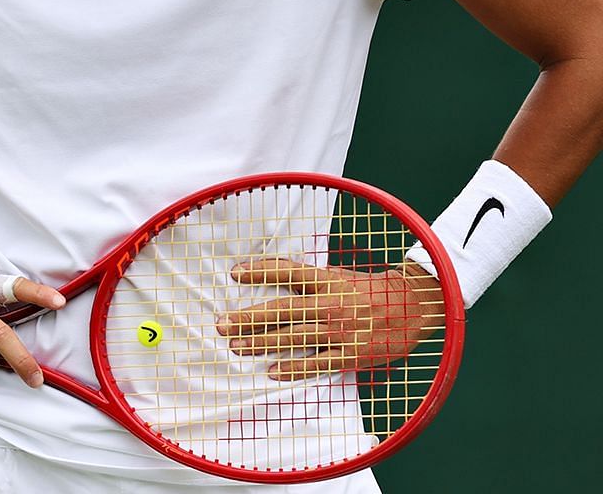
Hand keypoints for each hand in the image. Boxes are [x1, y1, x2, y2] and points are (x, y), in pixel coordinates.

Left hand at [215, 258, 446, 380]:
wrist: (415, 307)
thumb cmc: (371, 289)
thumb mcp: (339, 275)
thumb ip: (306, 275)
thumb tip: (267, 265)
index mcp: (328, 281)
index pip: (287, 273)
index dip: (260, 270)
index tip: (234, 273)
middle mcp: (331, 305)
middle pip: (282, 310)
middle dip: (248, 317)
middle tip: (221, 323)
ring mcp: (340, 331)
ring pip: (293, 337)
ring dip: (262, 343)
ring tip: (236, 346)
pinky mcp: (352, 354)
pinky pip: (318, 363)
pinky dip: (294, 368)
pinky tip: (273, 371)